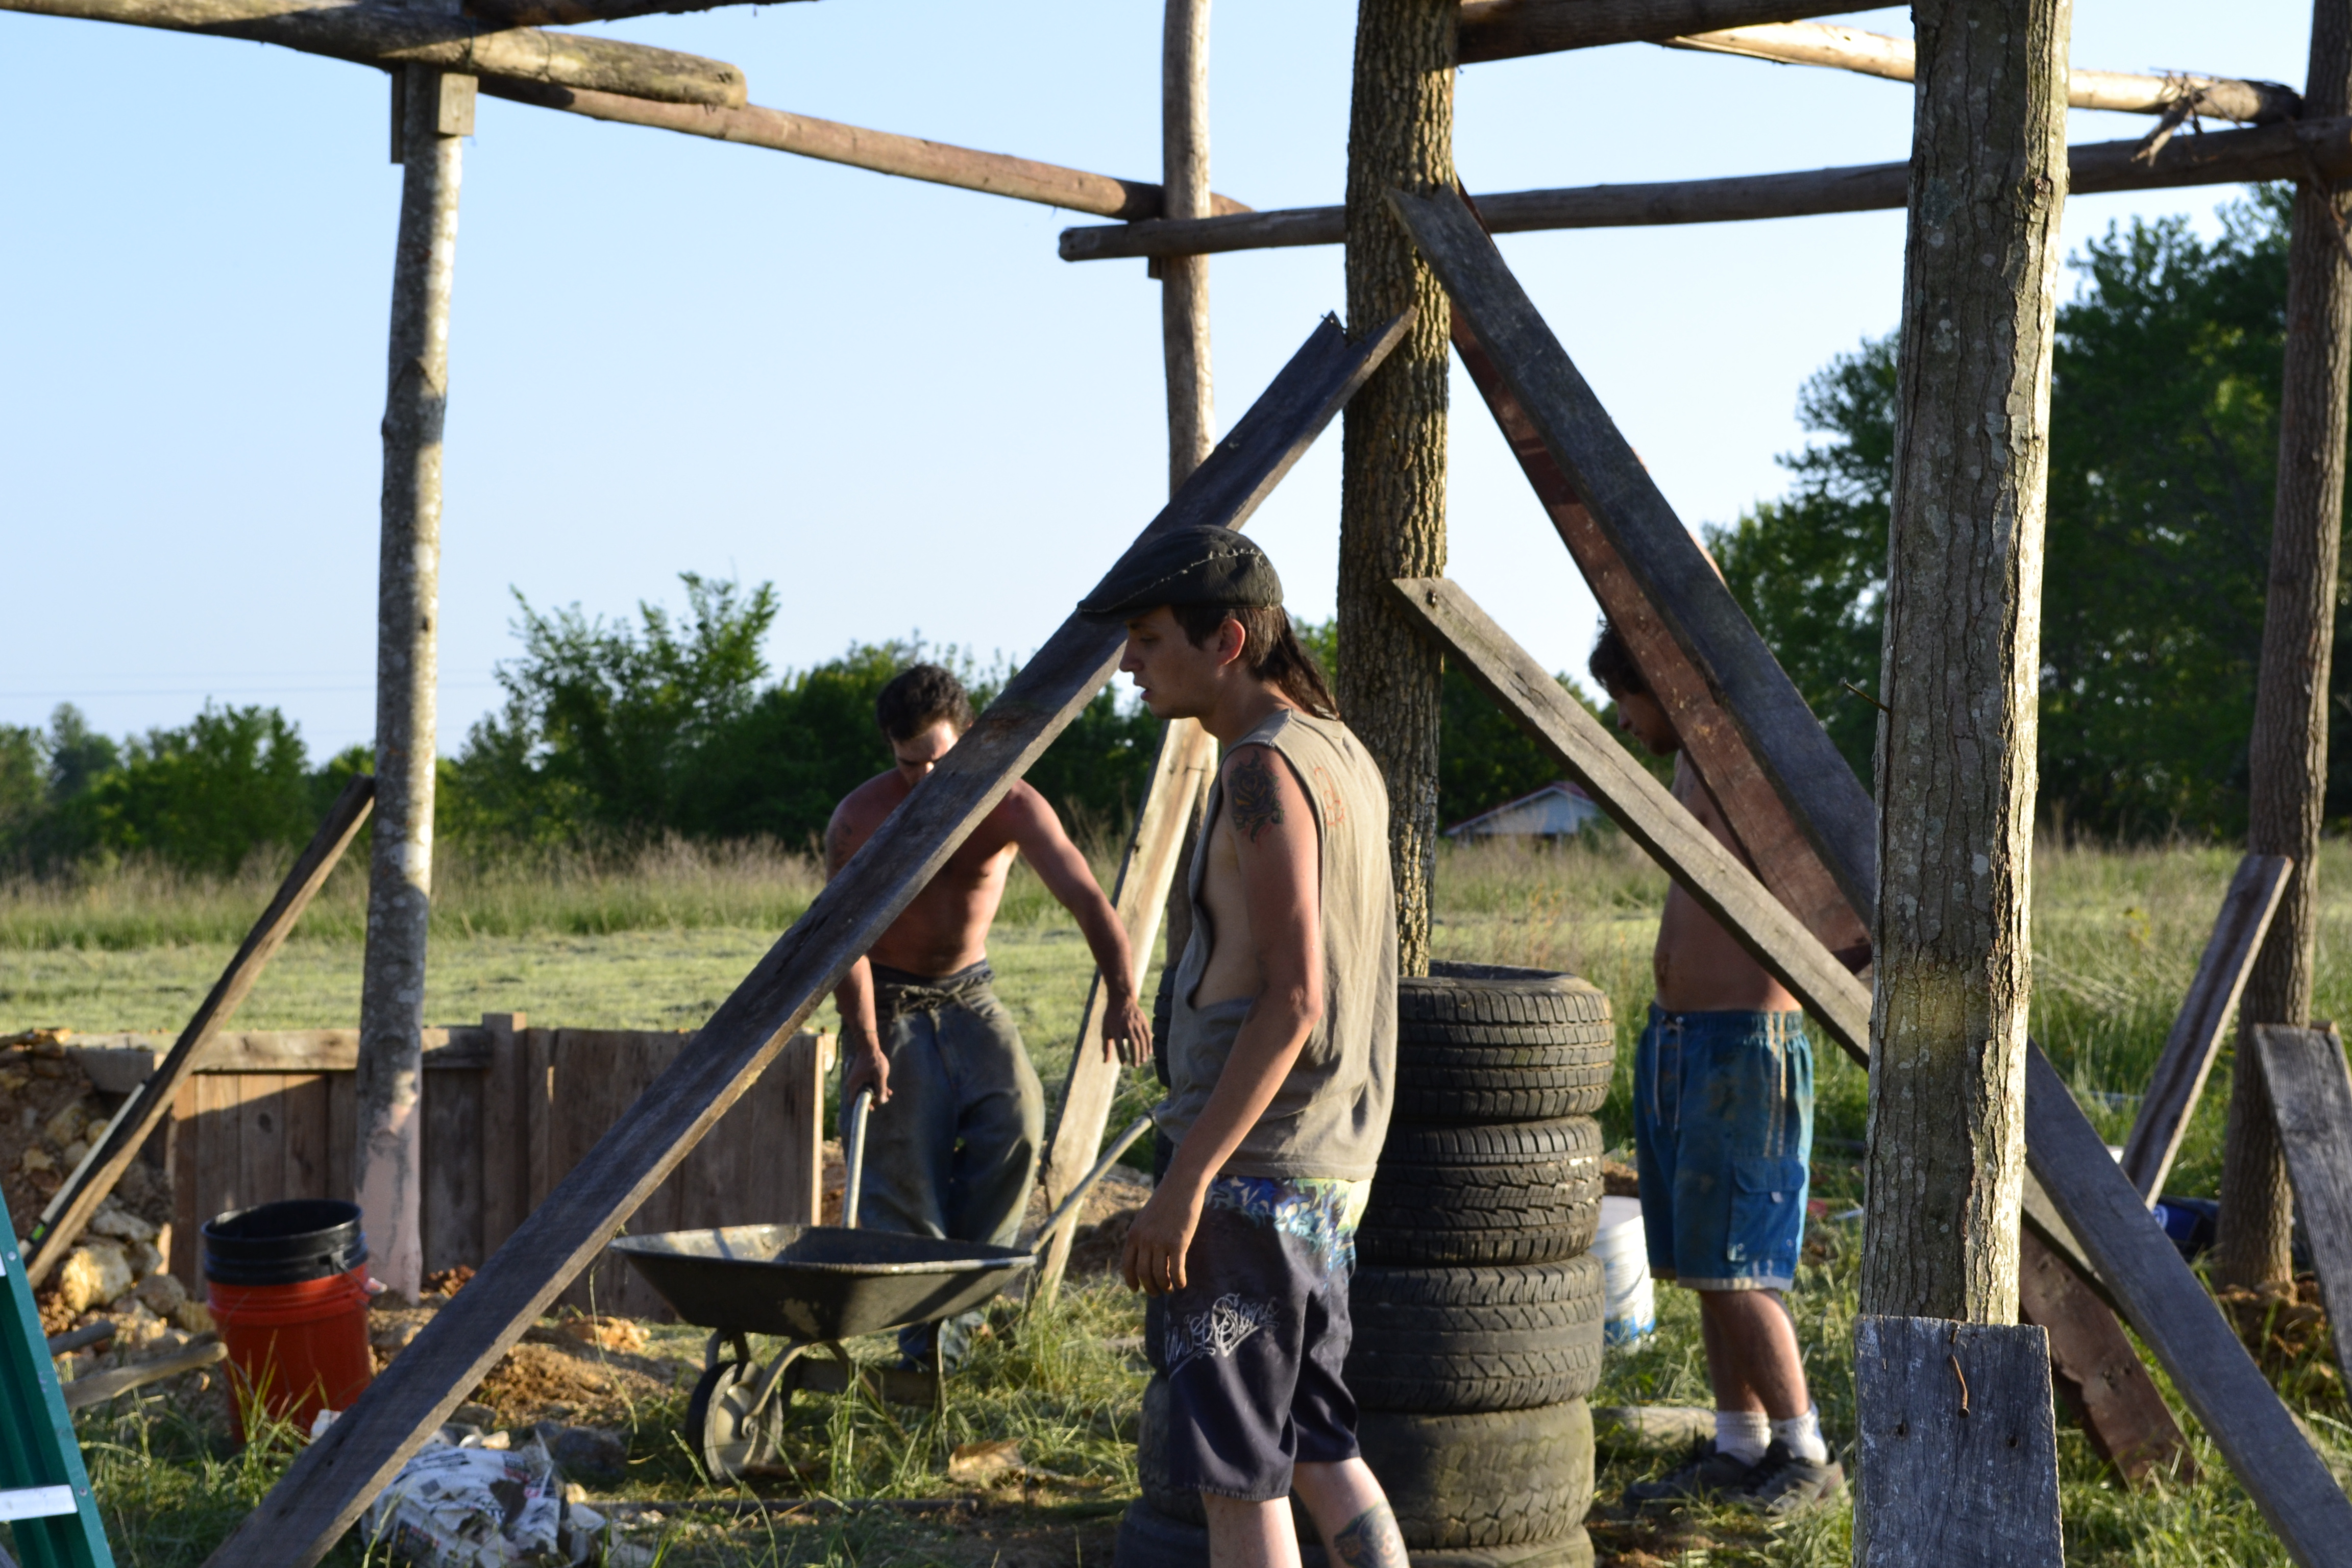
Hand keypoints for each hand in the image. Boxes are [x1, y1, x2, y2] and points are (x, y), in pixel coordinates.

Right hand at [841, 1037, 890, 1106]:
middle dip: (873, 1099)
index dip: (863, 1106)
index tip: (873, 1107)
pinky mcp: (861, 1077)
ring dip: (876, 1094)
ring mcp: (857, 1080)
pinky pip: (867, 1086)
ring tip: (888, 1094)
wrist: (869, 1047)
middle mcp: (853, 1084)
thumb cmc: (874, 1060)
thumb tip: (882, 1101)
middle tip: (884, 1099)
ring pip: (866, 1091)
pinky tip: (887, 1088)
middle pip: (861, 1098)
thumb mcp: (880, 1076)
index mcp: (854, 1085)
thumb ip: (881, 1089)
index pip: (854, 1102)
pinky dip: (876, 1088)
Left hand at [1103, 989, 1152, 1068]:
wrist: (1121, 1000)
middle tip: (1135, 1066)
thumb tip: (1105, 1062)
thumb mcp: (1105, 1031)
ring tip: (1142, 1061)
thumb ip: (1106, 1047)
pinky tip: (1149, 1053)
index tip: (1124, 1063)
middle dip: (1135, 1055)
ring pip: (1141, 1039)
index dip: (1122, 1054)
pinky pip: (1147, 1034)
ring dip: (1143, 1052)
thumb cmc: (1111, 1019)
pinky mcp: (1143, 1021)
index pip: (1119, 1044)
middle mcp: (1126, 1025)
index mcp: (1115, 1028)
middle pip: (1133, 1042)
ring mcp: (1136, 1023)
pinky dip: (1149, 1044)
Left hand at [1121, 1179, 1202, 1295]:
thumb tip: (1146, 1259)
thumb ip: (1143, 1237)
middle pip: (1143, 1273)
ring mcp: (1160, 1241)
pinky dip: (1178, 1281)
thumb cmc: (1166, 1200)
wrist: (1182, 1184)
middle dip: (1149, 1287)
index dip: (1131, 1280)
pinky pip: (1176, 1270)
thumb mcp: (1147, 1218)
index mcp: (1133, 1234)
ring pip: (1159, 1275)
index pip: (1127, 1265)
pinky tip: (1182, 1284)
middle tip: (1156, 1293)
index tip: (1136, 1289)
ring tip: (1170, 1289)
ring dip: (1165, 1287)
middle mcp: (1144, 1239)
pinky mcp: (1178, 1242)